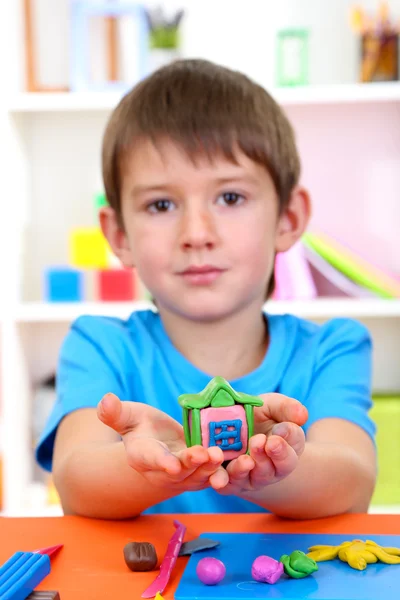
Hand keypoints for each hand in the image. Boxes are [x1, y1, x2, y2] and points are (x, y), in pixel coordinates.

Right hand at [97, 393, 228, 491]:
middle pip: (180, 470)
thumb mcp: (128, 417)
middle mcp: (164, 472)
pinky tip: (244, 461)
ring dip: (213, 468)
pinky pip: (217, 475)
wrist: (157, 447)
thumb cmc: (141, 428)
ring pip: (200, 475)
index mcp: (143, 457)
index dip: (161, 462)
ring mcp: (186, 476)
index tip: (170, 465)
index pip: (151, 460)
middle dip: (193, 463)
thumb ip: (116, 413)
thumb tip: (104, 400)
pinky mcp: (204, 474)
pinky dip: (230, 470)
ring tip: (222, 454)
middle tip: (206, 453)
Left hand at [215, 394, 307, 494]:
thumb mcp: (272, 407)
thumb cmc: (258, 416)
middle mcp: (271, 469)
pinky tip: (216, 478)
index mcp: (287, 449)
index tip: (280, 429)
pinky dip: (220, 481)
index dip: (288, 437)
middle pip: (272, 468)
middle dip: (266, 455)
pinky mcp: (229, 482)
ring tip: (243, 459)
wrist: (232, 428)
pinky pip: (225, 485)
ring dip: (244, 469)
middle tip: (259, 441)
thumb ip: (286, 408)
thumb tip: (302, 414)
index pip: (293, 445)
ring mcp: (250, 477)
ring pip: (249, 478)